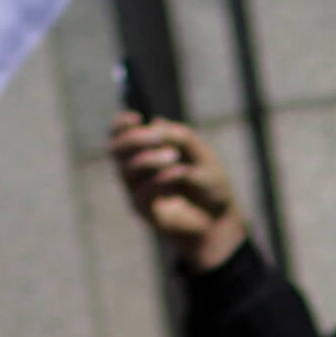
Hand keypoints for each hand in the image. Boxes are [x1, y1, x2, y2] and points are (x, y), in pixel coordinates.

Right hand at [105, 113, 250, 273]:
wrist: (218, 219)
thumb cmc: (208, 182)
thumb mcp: (200, 153)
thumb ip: (180, 136)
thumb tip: (156, 123)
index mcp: (145, 151)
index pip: (119, 134)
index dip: (121, 124)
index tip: (137, 117)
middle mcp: (135, 170)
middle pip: (116, 149)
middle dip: (135, 139)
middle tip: (159, 137)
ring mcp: (138, 191)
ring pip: (128, 169)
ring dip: (150, 158)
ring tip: (175, 156)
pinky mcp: (145, 211)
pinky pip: (142, 193)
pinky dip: (159, 179)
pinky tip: (179, 173)